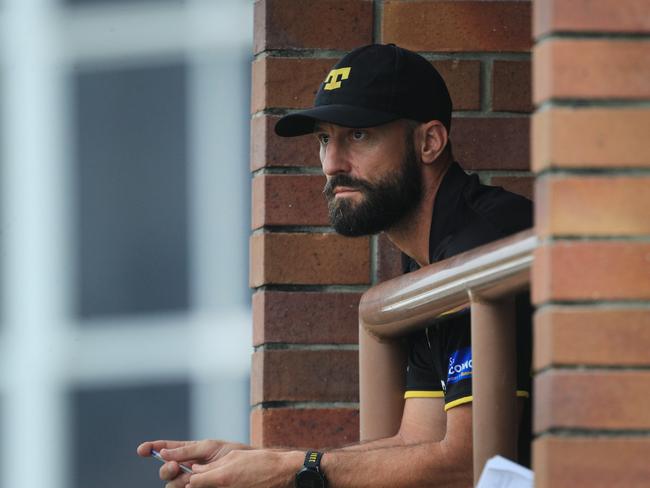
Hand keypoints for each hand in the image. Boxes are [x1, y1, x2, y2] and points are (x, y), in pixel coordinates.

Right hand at [137, 439, 250, 487]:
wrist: (248, 468)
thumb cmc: (230, 454)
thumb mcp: (209, 448)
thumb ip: (186, 451)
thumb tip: (162, 452)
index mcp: (188, 453)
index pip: (166, 450)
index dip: (152, 448)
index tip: (142, 450)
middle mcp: (187, 468)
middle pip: (166, 472)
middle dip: (165, 469)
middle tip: (175, 466)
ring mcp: (192, 482)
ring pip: (172, 486)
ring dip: (175, 481)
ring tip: (187, 479)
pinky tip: (188, 485)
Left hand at [188, 449, 303, 487]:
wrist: (280, 474)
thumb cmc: (259, 461)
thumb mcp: (234, 456)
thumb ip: (212, 465)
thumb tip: (195, 469)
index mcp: (221, 477)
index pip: (194, 482)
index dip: (193, 478)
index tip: (197, 474)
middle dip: (200, 485)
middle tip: (207, 479)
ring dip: (211, 487)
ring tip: (223, 480)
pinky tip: (231, 484)